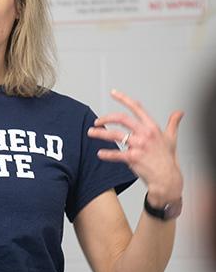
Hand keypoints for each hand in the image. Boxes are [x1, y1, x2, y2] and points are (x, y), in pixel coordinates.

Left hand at [87, 89, 183, 205]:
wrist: (167, 178)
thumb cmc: (167, 158)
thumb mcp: (171, 138)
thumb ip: (173, 123)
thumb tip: (179, 112)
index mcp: (152, 127)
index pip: (137, 108)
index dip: (124, 98)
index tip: (113, 92)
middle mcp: (145, 134)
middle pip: (121, 119)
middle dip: (106, 118)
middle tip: (97, 121)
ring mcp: (139, 146)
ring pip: (115, 135)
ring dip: (100, 133)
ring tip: (91, 133)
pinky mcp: (133, 158)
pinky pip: (116, 154)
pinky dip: (106, 154)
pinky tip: (100, 153)